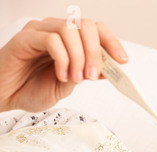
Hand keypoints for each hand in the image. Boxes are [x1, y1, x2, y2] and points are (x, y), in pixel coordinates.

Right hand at [0, 17, 127, 111]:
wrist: (5, 96)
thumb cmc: (31, 88)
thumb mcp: (69, 85)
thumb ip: (87, 73)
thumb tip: (109, 68)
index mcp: (68, 40)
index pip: (96, 29)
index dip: (112, 42)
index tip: (123, 60)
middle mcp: (55, 31)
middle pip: (86, 26)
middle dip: (96, 52)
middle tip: (93, 75)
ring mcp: (39, 31)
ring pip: (70, 31)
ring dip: (80, 57)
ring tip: (76, 79)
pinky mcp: (25, 38)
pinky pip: (52, 40)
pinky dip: (63, 59)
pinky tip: (61, 75)